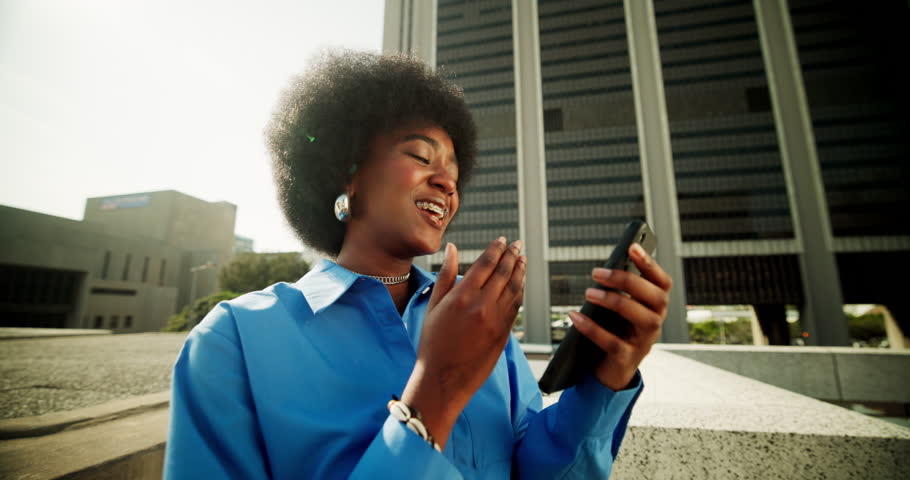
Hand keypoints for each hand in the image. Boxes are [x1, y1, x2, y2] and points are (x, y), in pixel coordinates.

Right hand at [401, 237, 525, 447]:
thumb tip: (452, 249)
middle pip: (504, 273)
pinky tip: (520, 284)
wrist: (443, 380)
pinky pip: (516, 307)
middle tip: (517, 244)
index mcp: (462, 296)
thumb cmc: (432, 344)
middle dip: (512, 255)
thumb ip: (445, 276)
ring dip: (520, 271)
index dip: (496, 250)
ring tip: (522, 259)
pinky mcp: (504, 334)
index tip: (501, 240)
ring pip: (514, 289)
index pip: (485, 264)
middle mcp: (482, 306)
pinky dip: (520, 292)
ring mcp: (496, 321)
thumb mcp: (433, 307)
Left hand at [569, 243, 672, 390]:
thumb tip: (603, 271)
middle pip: (656, 297)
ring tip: (588, 292)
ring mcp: (644, 342)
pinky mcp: (627, 359)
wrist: (611, 371)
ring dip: (615, 302)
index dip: (650, 264)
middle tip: (597, 272)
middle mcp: (656, 323)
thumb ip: (618, 291)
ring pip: (642, 319)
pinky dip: (592, 329)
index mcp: (655, 307)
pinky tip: (575, 316)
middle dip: (628, 281)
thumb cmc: (615, 331)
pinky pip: (613, 343)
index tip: (632, 247)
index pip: (662, 282)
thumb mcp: (619, 309)